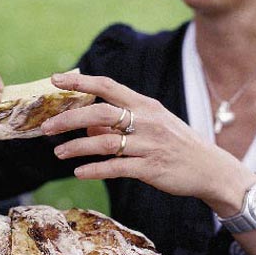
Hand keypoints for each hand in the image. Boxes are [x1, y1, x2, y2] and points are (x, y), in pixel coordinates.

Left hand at [41, 73, 255, 214]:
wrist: (209, 167)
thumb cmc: (176, 143)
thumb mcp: (152, 126)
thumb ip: (119, 125)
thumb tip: (87, 131)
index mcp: (145, 105)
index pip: (108, 86)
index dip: (80, 82)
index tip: (55, 81)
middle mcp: (146, 121)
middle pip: (100, 114)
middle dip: (69, 119)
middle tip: (46, 127)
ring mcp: (149, 145)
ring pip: (104, 143)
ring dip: (76, 147)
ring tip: (58, 153)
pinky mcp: (151, 168)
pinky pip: (116, 168)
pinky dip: (94, 170)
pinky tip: (79, 172)